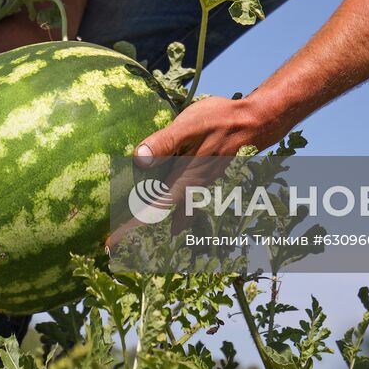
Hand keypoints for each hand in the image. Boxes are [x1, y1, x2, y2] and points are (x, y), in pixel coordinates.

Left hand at [120, 96, 279, 237]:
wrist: (258, 121)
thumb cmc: (222, 120)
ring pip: (176, 211)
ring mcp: (203, 183)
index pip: (154, 209)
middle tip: (116, 248)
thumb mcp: (189, 126)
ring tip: (138, 236)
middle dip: (140, 232)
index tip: (110, 246)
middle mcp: (194, 188)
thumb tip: (139, 160)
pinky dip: (174, 211)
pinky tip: (171, 213)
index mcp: (186, 179)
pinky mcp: (207, 176)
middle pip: (163, 216)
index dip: (132, 227)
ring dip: (157, 223)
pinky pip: (187, 200)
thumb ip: (164, 143)